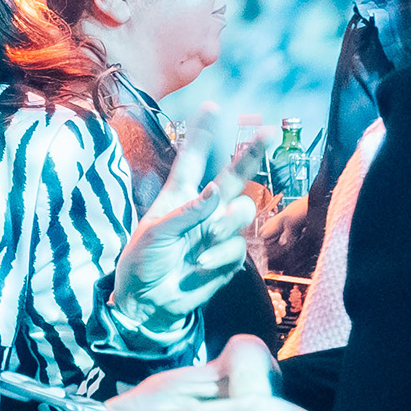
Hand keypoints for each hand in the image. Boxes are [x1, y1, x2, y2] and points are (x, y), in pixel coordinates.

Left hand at [115, 112, 265, 340]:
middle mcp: (203, 209)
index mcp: (179, 196)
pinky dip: (221, 254)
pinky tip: (201, 265)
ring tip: (206, 239)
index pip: (192, 160)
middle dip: (251, 153)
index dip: (202, 135)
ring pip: (243, 212)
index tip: (212, 107)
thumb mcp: (154, 233)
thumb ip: (186, 212)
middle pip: (234, 176)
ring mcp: (217, 231)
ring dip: (227, 223)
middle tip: (268, 131)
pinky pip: (239, 247)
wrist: (148, 303)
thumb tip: (215, 192)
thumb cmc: (142, 262)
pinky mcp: (227, 257)